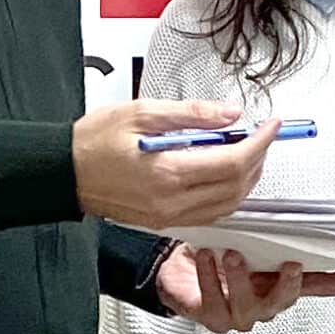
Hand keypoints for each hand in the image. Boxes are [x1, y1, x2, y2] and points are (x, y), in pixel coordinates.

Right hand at [74, 101, 275, 229]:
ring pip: (228, 205)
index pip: (232, 162)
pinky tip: (225, 173)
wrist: (64, 172)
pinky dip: (227, 194)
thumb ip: (191, 114)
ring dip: (246, 179)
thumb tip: (229, 114)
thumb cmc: (92, 142)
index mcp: (167, 172)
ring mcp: (169, 216)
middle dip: (258, 159)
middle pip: (236, 187)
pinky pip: (210, 214)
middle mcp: (171, 201)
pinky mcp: (164, 221)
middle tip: (262, 135)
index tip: (270, 126)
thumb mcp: (142, 112)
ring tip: (247, 151)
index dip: (259, 143)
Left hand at [156, 246, 334, 333]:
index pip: (318, 285)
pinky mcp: (212, 317)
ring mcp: (239, 314)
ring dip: (241, 278)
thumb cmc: (216, 253)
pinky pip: (212, 301)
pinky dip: (208, 277)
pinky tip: (206, 258)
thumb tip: (295, 213)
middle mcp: (263, 303)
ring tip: (233, 255)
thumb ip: (273, 234)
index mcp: (279, 283)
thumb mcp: (249, 239)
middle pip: (285, 299)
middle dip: (289, 285)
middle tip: (292, 265)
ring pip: (248, 305)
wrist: (177, 271)